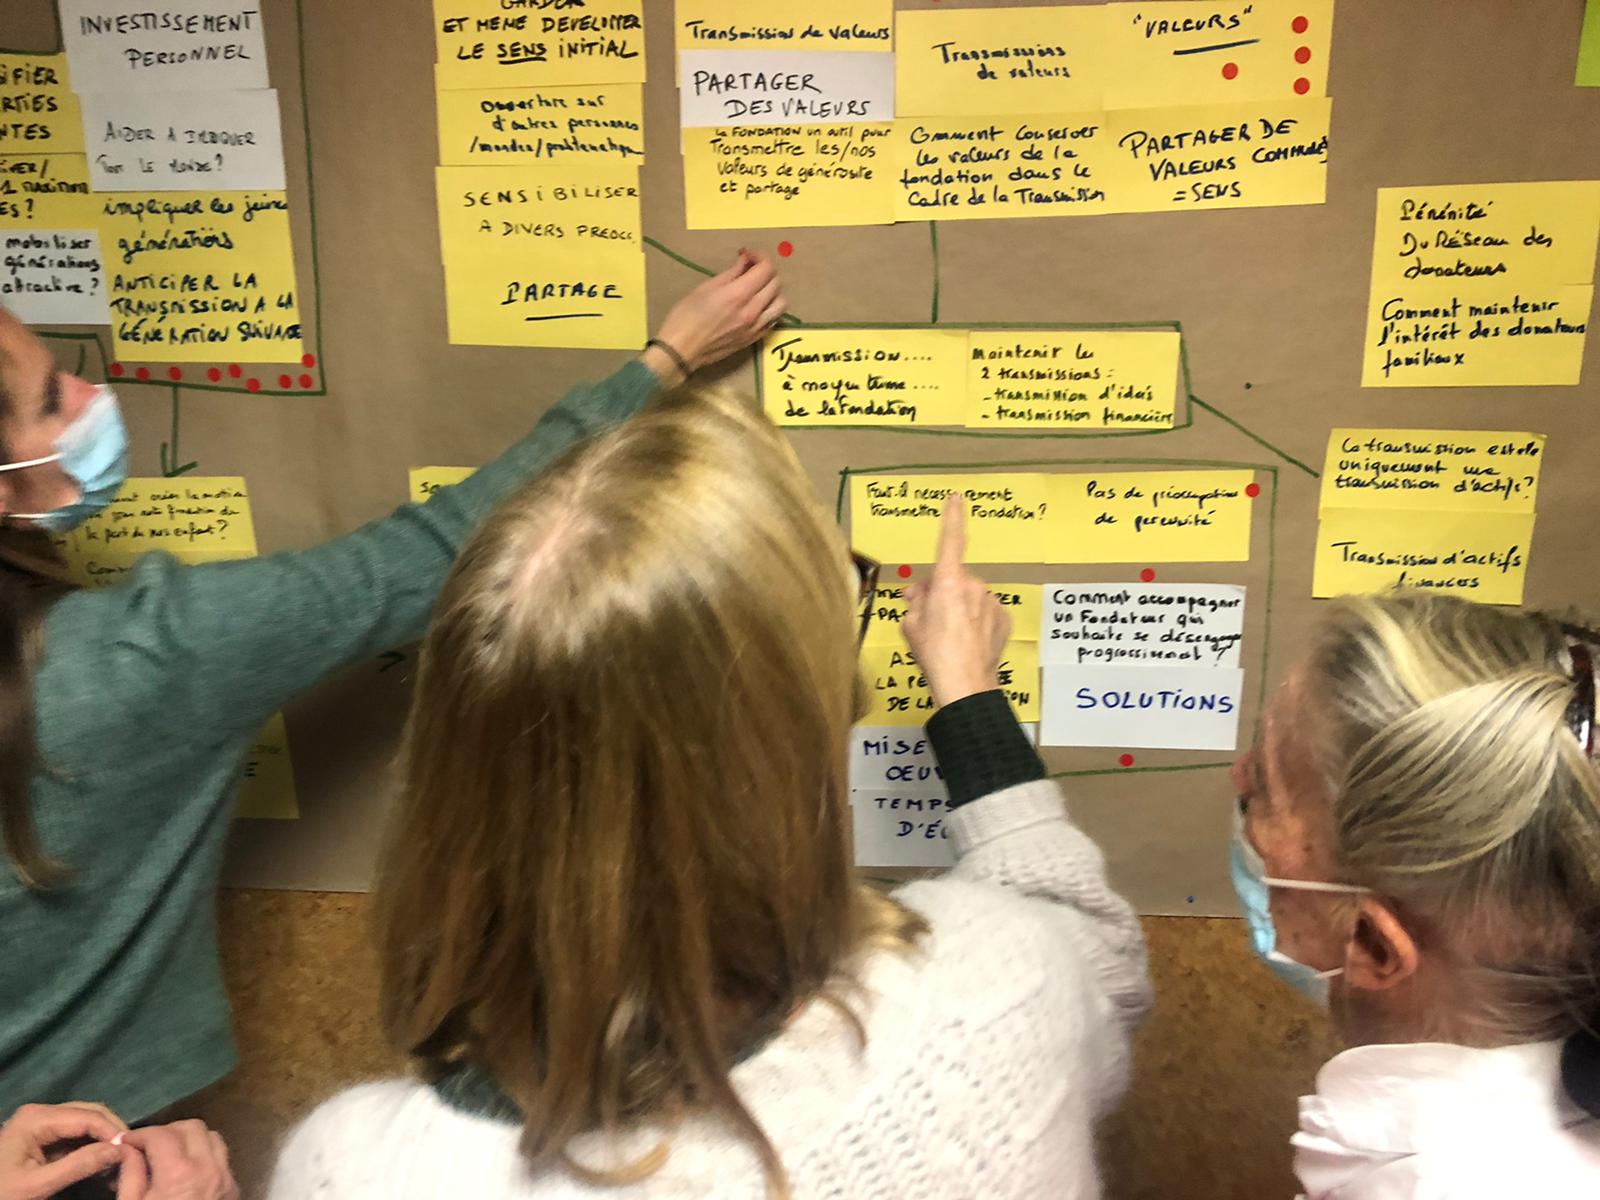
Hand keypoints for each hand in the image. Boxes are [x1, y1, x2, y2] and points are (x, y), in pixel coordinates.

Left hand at [0, 1102, 125, 1199]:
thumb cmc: (0, 1195)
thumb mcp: (37, 1186)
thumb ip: (78, 1166)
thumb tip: (120, 1150)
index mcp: (36, 1118)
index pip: (88, 1116)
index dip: (114, 1132)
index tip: (134, 1153)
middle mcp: (40, 1112)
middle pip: (90, 1113)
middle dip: (112, 1132)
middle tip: (132, 1156)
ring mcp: (40, 1123)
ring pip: (86, 1122)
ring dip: (104, 1139)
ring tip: (120, 1160)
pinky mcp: (41, 1136)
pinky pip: (75, 1134)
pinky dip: (92, 1145)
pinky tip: (103, 1160)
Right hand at [115, 1122, 236, 1199]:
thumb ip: (130, 1173)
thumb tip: (127, 1149)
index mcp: (178, 1173)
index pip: (160, 1134)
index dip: (139, 1134)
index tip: (126, 1141)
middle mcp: (208, 1168)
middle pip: (192, 1127)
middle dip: (167, 1131)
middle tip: (149, 1146)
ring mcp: (226, 1177)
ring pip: (212, 1137)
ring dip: (190, 1139)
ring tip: (170, 1155)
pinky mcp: (234, 1188)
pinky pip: (222, 1157)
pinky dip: (205, 1155)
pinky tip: (189, 1170)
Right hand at [646, 250, 785, 377]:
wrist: (681, 350)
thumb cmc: (686, 316)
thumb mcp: (706, 287)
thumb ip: (731, 273)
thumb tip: (746, 261)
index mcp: (739, 294)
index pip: (766, 269)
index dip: (760, 256)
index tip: (748, 255)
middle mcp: (753, 310)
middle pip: (776, 283)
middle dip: (766, 270)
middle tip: (751, 268)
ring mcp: (756, 327)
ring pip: (781, 303)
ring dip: (773, 290)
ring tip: (759, 288)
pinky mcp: (754, 339)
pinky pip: (773, 320)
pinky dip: (770, 308)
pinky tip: (758, 306)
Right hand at [902, 493, 1010, 707]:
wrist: (964, 685)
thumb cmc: (933, 654)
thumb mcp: (910, 625)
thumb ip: (914, 602)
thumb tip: (918, 594)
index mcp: (947, 582)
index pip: (950, 541)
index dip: (952, 517)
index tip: (956, 498)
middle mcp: (973, 586)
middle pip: (953, 578)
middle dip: (940, 590)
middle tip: (927, 616)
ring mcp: (991, 602)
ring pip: (970, 596)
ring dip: (959, 607)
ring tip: (948, 635)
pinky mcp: (1004, 619)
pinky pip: (985, 612)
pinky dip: (976, 621)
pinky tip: (967, 640)